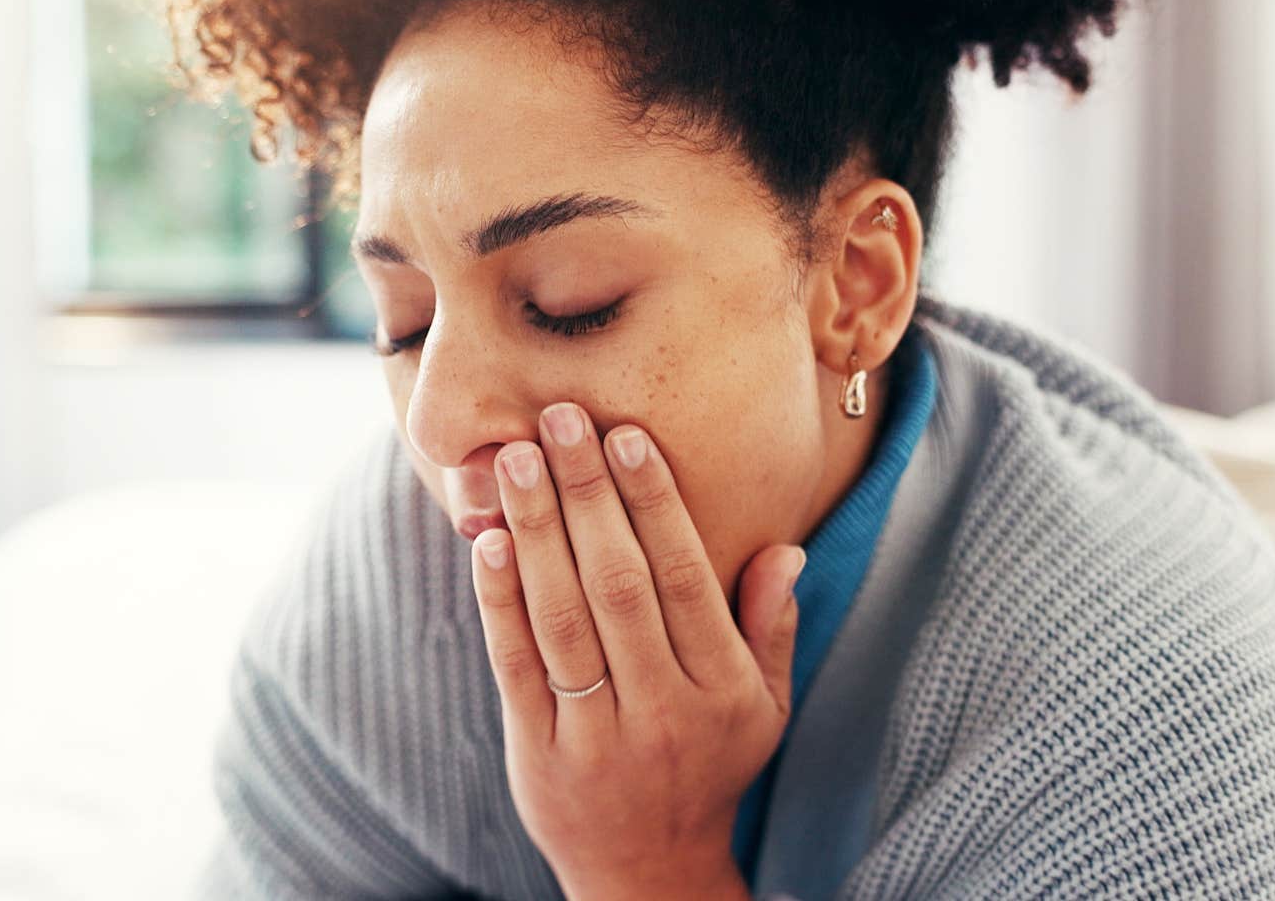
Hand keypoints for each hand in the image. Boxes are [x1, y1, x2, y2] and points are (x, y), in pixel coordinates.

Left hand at [468, 400, 807, 900]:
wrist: (649, 872)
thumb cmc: (712, 768)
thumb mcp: (765, 707)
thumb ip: (770, 627)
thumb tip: (785, 550)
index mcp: (721, 689)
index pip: (685, 578)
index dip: (654, 503)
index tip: (626, 434)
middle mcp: (662, 708)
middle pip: (619, 585)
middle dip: (587, 494)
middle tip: (560, 418)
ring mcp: (596, 733)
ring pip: (563, 617)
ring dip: (537, 531)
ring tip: (518, 459)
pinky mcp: (538, 752)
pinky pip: (517, 665)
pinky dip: (501, 600)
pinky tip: (489, 541)